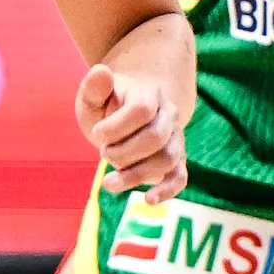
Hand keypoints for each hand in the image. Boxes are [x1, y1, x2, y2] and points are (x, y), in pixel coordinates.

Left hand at [76, 57, 184, 196]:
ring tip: (109, 182)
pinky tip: (148, 200)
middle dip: (123, 152)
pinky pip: (179, 177)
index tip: (96, 132)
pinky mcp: (175, 162)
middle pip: (155, 138)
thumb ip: (94, 86)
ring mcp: (174, 140)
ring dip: (135, 175)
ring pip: (166, 160)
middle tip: (103, 152)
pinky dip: (167, 190)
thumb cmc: (107, 106)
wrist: (129, 113)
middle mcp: (168, 116)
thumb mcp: (94, 94)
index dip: (116, 126)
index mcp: (148, 95)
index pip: (141, 110)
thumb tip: (100, 72)